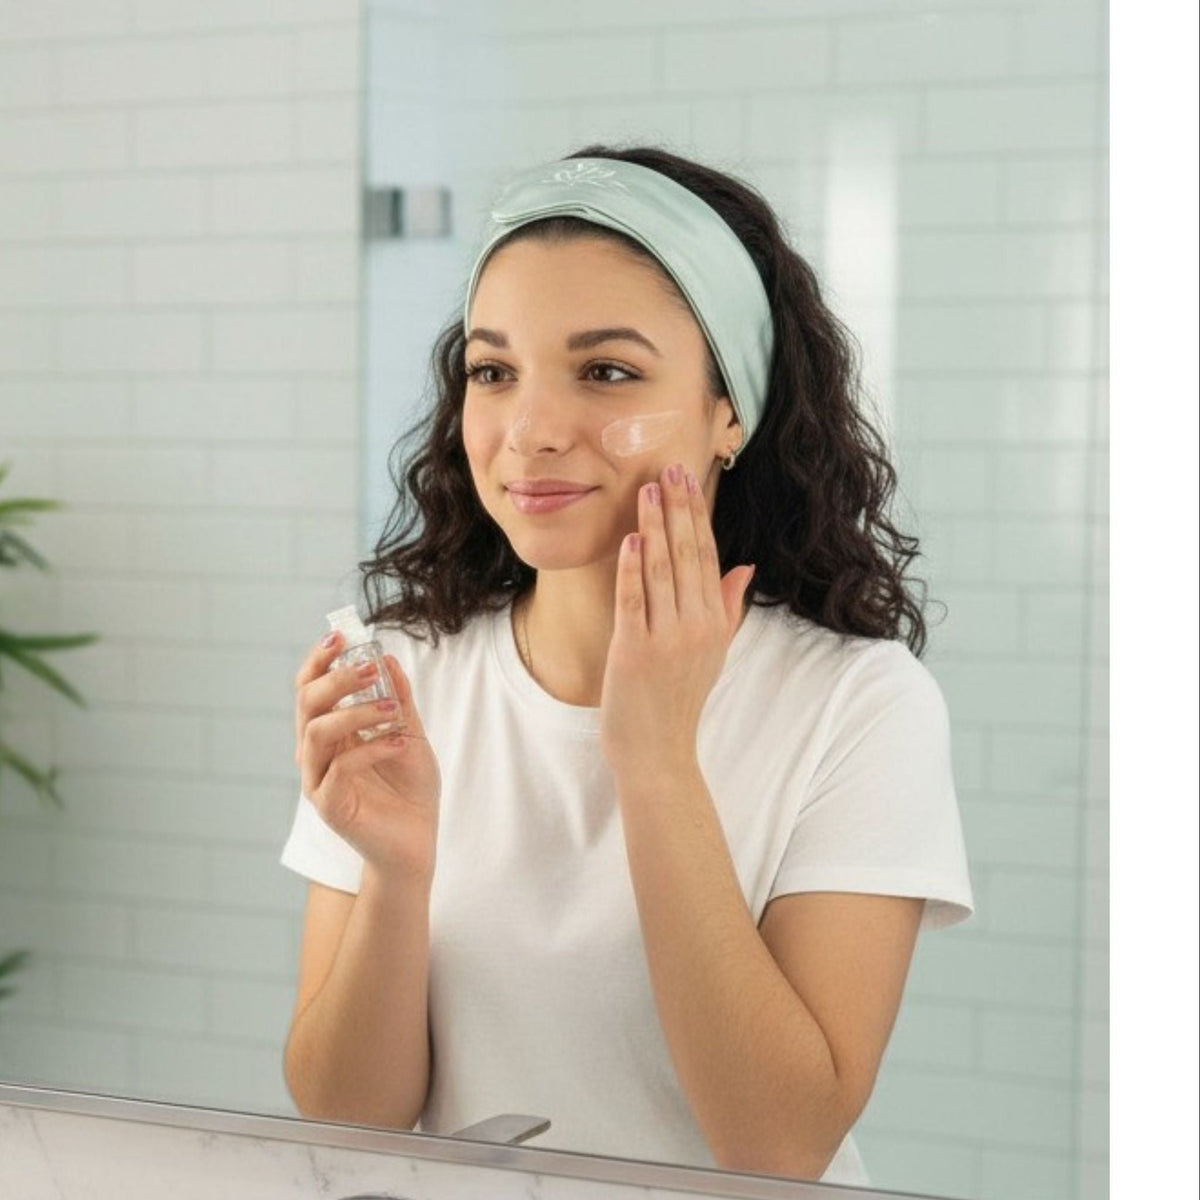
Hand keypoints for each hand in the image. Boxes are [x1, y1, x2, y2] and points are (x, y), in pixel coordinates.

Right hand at [294, 633, 440, 882]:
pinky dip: (371, 748)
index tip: (339, 637)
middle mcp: (315, 752)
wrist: (416, 840)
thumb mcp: (409, 734)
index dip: (318, 660)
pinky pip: (339, 768)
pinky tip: (400, 744)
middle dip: (336, 678)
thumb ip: (398, 700)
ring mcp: (317, 779)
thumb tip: (388, 659)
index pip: (309, 688)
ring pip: (317, 732)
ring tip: (393, 710)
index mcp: (330, 732)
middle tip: (370, 669)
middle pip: (306, 703)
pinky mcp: (328, 805)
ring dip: (356, 711)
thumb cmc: (409, 789)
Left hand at [599, 461, 754, 779]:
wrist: (657, 753)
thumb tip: (744, 566)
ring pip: (661, 570)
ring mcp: (666, 639)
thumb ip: (728, 607)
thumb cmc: (679, 701)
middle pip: (687, 555)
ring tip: (647, 490)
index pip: (708, 557)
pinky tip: (630, 539)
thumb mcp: (713, 652)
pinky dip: (632, 568)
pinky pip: (634, 600)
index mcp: (714, 623)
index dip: (697, 516)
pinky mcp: (634, 650)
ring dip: (654, 526)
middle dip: (679, 509)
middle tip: (670, 469)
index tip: (689, 481)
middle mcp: (695, 627)